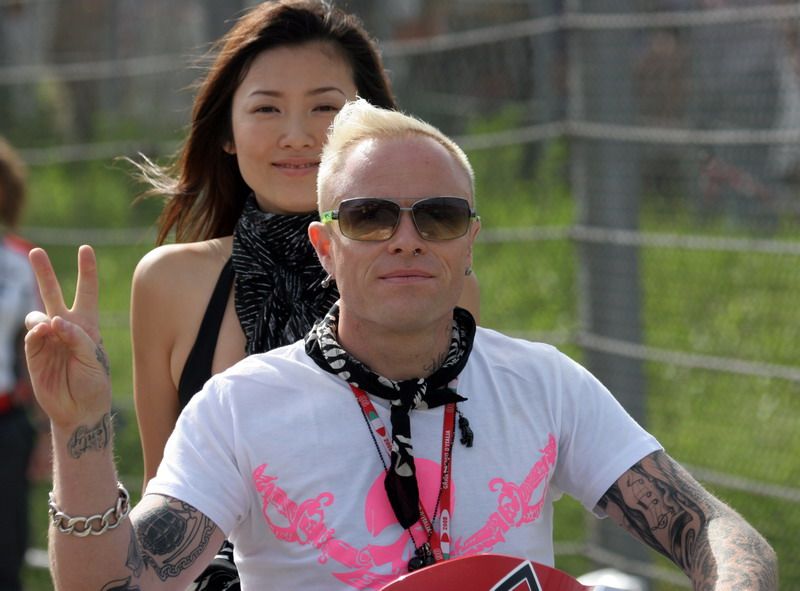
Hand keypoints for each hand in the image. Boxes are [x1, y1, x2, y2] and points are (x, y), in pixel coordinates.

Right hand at [24, 245, 110, 428]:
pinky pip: (32, 334)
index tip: (85, 249)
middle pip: (54, 293)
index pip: (87, 292)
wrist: (80, 408)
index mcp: (87, 324)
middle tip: (35, 251)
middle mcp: (66, 326)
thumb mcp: (94, 357)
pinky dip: (37, 332)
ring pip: (37, 313)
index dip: (87, 271)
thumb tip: (53, 321)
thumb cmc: (94, 382)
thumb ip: (77, 337)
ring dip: (42, 316)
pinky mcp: (34, 352)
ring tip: (51, 327)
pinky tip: (44, 334)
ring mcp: (48, 338)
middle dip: (44, 273)